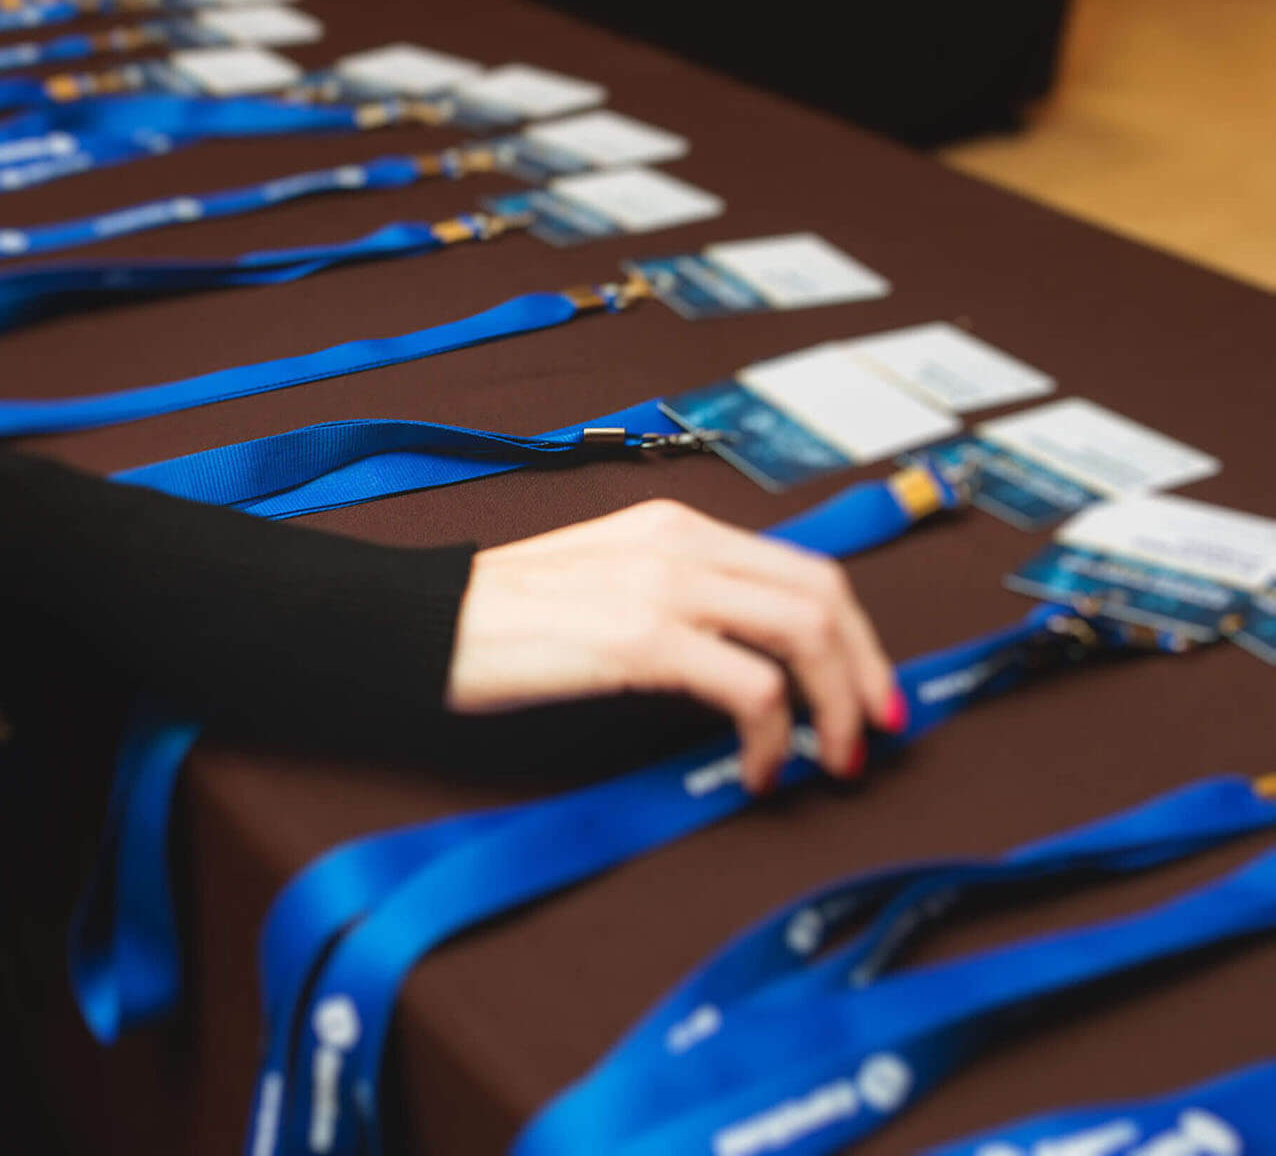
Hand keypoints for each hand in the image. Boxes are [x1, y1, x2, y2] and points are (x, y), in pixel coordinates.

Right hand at [446, 500, 906, 791]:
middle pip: (822, 594)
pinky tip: (756, 769)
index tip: (868, 691)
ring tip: (826, 761)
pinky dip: (772, 735)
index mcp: (676, 526)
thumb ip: (678, 600)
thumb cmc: (505, 617)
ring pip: (803, 633)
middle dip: (866, 671)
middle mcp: (682, 543)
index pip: (804, 568)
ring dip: (833, 707)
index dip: (856, 635)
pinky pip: (751, 687)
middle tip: (871, 733)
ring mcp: (664, 585)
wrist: (425, 623)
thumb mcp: (607, 582)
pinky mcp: (642, 637)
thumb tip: (746, 658)